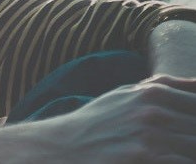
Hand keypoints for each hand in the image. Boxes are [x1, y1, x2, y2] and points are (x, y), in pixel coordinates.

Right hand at [12, 75, 195, 162]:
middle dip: (195, 136)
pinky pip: (182, 162)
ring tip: (177, 152)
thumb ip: (162, 87)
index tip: (190, 126)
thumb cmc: (95, 123)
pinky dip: (182, 161)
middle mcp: (152, 111)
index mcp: (152, 93)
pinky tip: (171, 160)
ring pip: (195, 146)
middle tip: (183, 142)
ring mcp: (148, 136)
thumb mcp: (125, 95)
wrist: (61, 148)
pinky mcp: (143, 157)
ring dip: (191, 152)